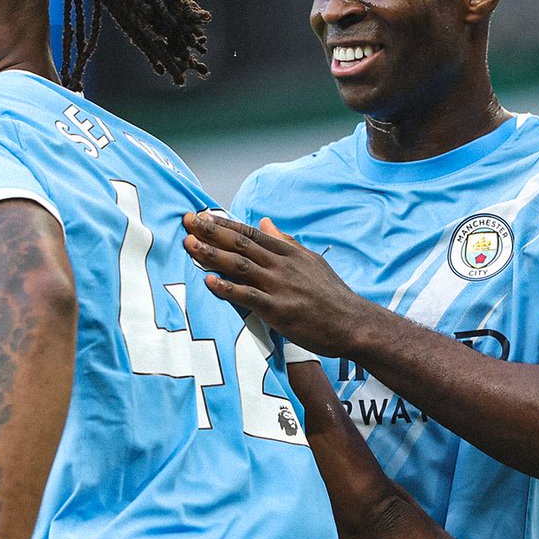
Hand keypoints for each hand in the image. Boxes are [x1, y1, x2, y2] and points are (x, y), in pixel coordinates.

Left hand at [183, 210, 363, 357]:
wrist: (352, 323)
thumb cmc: (331, 295)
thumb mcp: (311, 261)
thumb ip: (285, 242)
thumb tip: (265, 222)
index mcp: (287, 252)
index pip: (249, 233)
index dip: (223, 224)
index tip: (201, 215)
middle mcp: (281, 265)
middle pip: (240, 244)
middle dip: (210, 232)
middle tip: (187, 222)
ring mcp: (279, 287)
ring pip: (240, 266)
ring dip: (212, 255)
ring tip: (190, 246)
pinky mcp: (279, 310)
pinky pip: (248, 297)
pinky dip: (228, 289)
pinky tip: (210, 282)